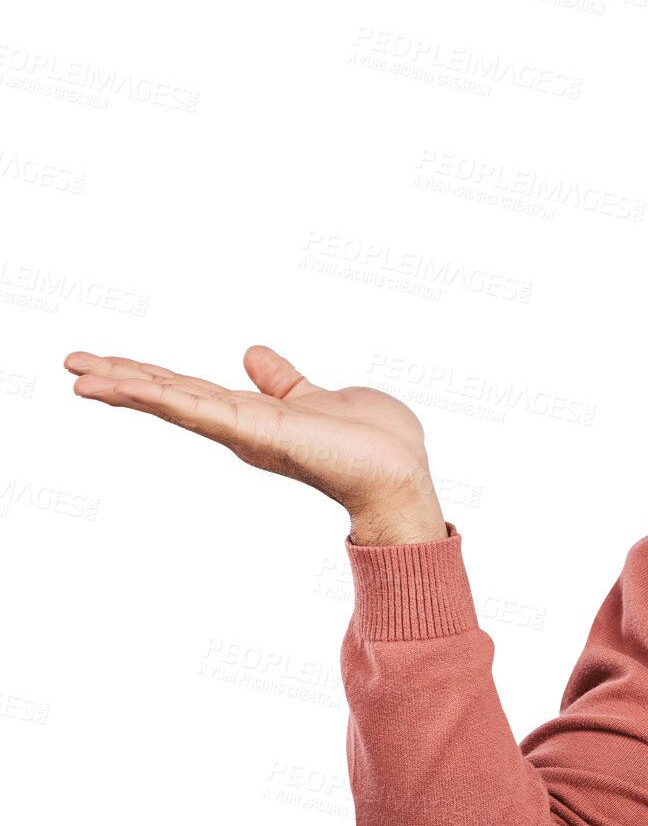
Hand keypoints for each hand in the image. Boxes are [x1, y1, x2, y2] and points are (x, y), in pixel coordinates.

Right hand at [64, 345, 443, 524]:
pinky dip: (163, 397)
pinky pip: (201, 410)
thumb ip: (282, 380)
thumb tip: (252, 354)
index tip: (104, 362)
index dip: (147, 375)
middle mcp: (241, 427)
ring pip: (175, 401)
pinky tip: (127, 385)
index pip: (189, 390)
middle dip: (121, 378)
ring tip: (78, 375)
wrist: (399, 472)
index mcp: (252, 416)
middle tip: (70, 362)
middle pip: (171, 395)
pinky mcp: (257, 433)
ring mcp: (246, 431)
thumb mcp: (317, 396)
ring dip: (126, 387)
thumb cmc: (373, 441)